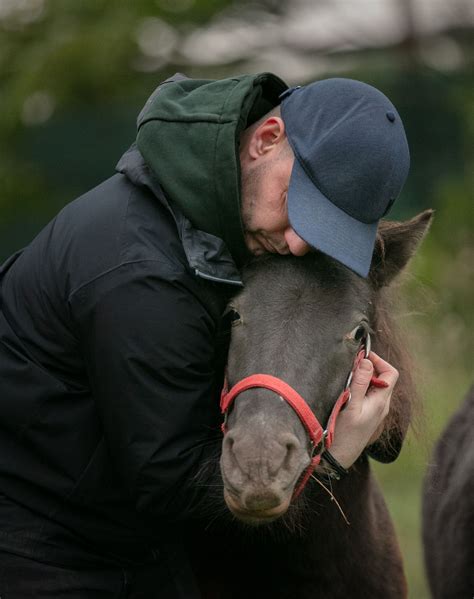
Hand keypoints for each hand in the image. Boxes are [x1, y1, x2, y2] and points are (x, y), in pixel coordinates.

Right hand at [327, 352, 398, 469]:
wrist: (337, 459)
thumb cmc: (343, 434)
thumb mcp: (350, 405)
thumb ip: (359, 382)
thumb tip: (366, 360)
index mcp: (381, 402)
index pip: (391, 373)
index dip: (378, 361)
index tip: (360, 356)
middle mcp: (382, 407)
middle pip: (383, 378)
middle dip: (367, 367)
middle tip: (349, 365)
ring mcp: (375, 413)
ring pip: (374, 387)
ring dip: (362, 378)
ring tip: (345, 378)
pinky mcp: (366, 418)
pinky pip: (367, 396)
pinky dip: (359, 388)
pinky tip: (345, 392)